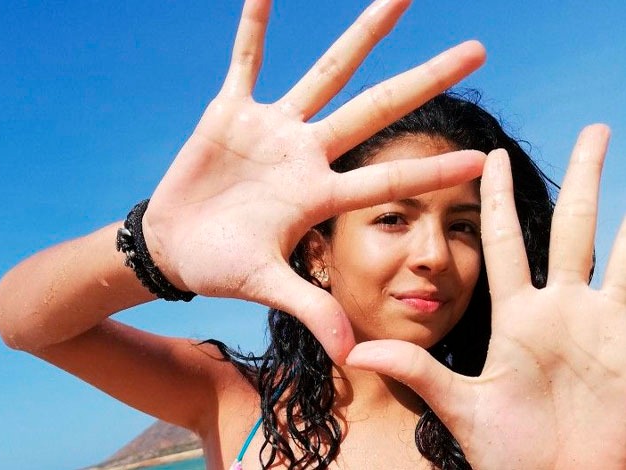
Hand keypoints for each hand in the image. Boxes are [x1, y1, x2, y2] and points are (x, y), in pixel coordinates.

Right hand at [143, 0, 485, 362]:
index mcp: (318, 196)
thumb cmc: (221, 267)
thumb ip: (311, 310)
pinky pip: (245, 60)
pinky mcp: (231, 112)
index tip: (479, 157)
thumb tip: (353, 355)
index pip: (384, 181)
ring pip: (326, 72)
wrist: (175, 245)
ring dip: (362, 35)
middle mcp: (306, 154)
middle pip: (375, 109)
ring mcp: (273, 128)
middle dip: (423, 81)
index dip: (430, 173)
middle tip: (477, 49)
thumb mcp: (267, 287)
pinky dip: (252, 27)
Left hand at [347, 125, 625, 467]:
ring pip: (622, 248)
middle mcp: (561, 309)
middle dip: (585, 177)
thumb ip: (416, 370)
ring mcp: (601, 323)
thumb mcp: (461, 406)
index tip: (491, 154)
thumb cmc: (510, 453)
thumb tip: (357, 351)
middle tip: (595, 128)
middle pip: (574, 226)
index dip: (499, 198)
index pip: (505, 241)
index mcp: (516, 316)